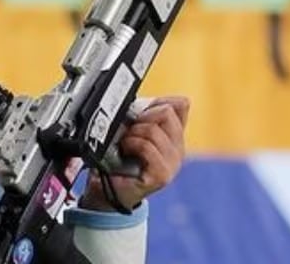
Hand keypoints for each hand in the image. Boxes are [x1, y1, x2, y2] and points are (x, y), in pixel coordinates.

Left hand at [79, 96, 189, 211]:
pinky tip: (126, 150)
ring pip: (154, 130)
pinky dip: (132, 144)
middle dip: (142, 116)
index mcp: (175, 136)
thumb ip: (153, 113)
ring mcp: (172, 164)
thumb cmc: (119, 158)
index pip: (178, 106)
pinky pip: (147, 147)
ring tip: (126, 142)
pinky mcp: (162, 175)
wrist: (106, 189)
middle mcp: (178, 150)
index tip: (139, 113)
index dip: (154, 104)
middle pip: (167, 113)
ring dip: (133, 132)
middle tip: (130, 129)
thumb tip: (184, 100)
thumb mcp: (136, 128)